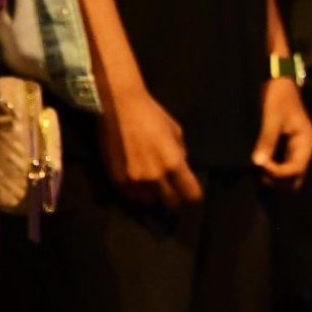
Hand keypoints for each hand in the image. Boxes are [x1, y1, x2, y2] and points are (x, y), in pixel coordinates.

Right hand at [101, 84, 201, 209]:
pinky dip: (136, 192)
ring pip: (150, 202)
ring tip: (152, 184)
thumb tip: (182, 167)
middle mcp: (155, 177)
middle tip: (173, 191)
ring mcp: (135, 181)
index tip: (192, 194)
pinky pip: (131, 197)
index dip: (194, 196)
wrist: (119, 107)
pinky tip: (137, 180)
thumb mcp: (176, 131)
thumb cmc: (151, 115)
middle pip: (172, 204)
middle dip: (175, 199)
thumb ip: (180, 153)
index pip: (191, 194)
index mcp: (173, 163)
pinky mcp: (117, 181)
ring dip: (154, 195)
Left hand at [253, 77, 311, 189]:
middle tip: (258, 167)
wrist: (277, 79)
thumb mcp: (272, 116)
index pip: (296, 169)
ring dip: (273, 175)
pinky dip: (271, 168)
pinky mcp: (287, 147)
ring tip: (257, 163)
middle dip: (277, 179)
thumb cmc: (277, 95)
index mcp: (306, 142)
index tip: (259, 164)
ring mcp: (296, 149)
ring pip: (288, 175)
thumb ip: (266, 140)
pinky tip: (259, 160)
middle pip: (295, 178)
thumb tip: (258, 163)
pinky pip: (282, 166)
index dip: (278, 173)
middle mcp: (305, 148)